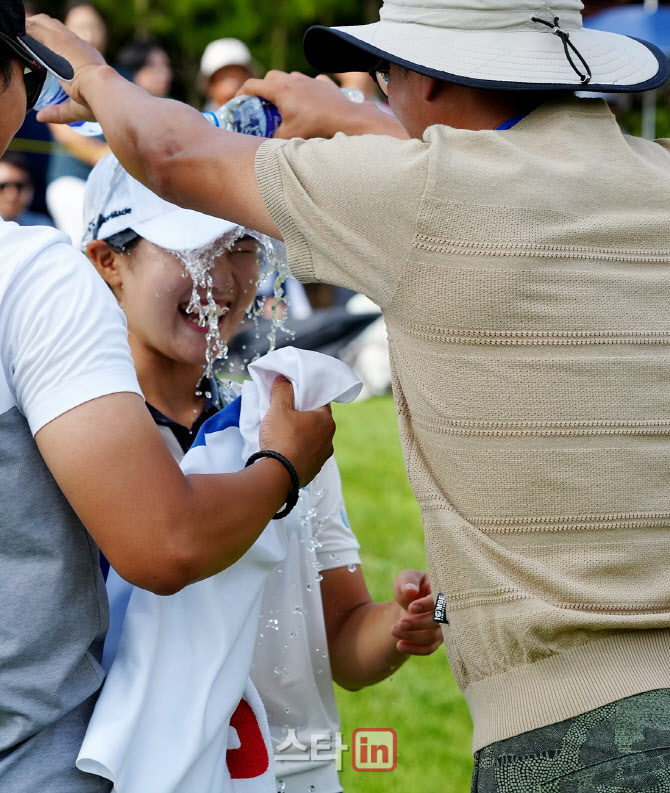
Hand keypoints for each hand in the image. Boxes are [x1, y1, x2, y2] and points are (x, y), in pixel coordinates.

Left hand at [26, 14, 105, 123]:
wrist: (104, 89)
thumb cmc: (99, 102)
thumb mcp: (76, 108)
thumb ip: (58, 112)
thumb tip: (40, 117)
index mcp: (91, 61)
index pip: (73, 47)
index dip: (60, 49)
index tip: (50, 56)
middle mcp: (81, 46)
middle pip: (58, 30)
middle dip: (44, 35)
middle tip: (33, 48)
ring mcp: (69, 41)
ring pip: (46, 23)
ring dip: (34, 30)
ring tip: (25, 40)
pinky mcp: (57, 40)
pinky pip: (36, 27)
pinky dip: (27, 30)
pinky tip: (21, 36)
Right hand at [237, 70, 360, 139]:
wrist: (346, 120)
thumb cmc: (315, 128)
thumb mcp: (288, 137)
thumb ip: (274, 139)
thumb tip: (267, 144)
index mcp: (280, 89)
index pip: (252, 85)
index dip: (241, 94)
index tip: (238, 102)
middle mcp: (293, 79)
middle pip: (271, 77)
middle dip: (263, 88)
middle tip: (262, 103)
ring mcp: (310, 80)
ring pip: (291, 77)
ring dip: (285, 87)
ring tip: (286, 104)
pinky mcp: (325, 84)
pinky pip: (311, 82)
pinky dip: (306, 89)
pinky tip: (309, 101)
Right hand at [259, 375, 334, 486]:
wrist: (278, 474)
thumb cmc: (281, 438)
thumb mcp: (278, 408)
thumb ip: (283, 390)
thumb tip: (284, 379)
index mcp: (326, 421)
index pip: (321, 403)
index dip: (308, 398)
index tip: (296, 398)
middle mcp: (329, 439)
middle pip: (317, 422)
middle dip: (304, 418)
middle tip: (288, 415)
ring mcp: (323, 457)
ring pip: (313, 440)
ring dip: (302, 437)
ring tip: (285, 435)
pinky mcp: (314, 470)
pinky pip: (307, 456)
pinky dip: (299, 452)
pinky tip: (286, 451)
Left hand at [390, 570, 442, 655]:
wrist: (410, 600)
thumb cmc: (410, 585)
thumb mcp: (407, 578)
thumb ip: (408, 581)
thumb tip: (410, 591)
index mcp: (442, 591)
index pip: (440, 601)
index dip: (426, 605)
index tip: (410, 607)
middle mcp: (447, 611)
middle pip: (437, 622)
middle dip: (417, 624)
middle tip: (399, 623)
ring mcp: (443, 627)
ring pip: (432, 637)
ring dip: (412, 636)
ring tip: (393, 631)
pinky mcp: (436, 639)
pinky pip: (429, 648)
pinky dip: (414, 649)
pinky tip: (399, 645)